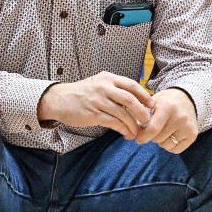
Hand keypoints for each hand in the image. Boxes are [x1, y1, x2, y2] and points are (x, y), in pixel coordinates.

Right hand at [37, 71, 155, 138]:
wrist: (59, 99)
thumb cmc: (81, 93)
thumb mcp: (98, 83)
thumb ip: (115, 89)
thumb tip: (135, 99)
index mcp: (108, 78)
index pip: (132, 85)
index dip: (144, 96)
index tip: (152, 105)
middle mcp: (104, 87)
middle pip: (130, 99)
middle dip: (142, 112)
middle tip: (147, 120)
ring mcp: (98, 100)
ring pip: (122, 113)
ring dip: (133, 124)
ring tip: (137, 132)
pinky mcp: (93, 114)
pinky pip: (113, 122)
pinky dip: (123, 129)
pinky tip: (127, 133)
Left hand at [134, 88, 197, 153]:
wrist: (186, 99)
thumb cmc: (165, 102)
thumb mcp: (151, 104)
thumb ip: (139, 119)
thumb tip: (127, 137)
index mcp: (167, 107)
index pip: (153, 129)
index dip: (143, 137)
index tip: (138, 138)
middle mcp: (180, 117)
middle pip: (158, 139)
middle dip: (152, 137)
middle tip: (154, 129)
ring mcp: (188, 126)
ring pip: (166, 145)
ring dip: (161, 142)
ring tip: (163, 131)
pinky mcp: (193, 135)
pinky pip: (176, 150)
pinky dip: (170, 146)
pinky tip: (171, 135)